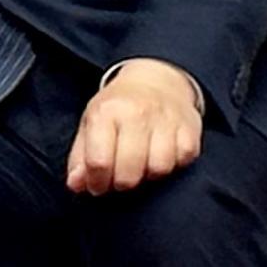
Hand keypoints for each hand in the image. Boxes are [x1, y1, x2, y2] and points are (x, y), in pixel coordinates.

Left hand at [67, 58, 205, 194]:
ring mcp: (166, 119)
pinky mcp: (190, 127)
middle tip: (119, 178)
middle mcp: (136, 113)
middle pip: (129, 172)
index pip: (99, 162)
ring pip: (159, 169)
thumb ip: (80, 158)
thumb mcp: (91, 124)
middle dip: (121, 184)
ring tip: (141, 166)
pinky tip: (162, 156)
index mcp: (106, 112)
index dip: (97, 183)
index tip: (97, 186)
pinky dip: (174, 165)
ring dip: (149, 175)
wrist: (156, 80)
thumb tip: (76, 185)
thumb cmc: (119, 108)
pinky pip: (183, 160)